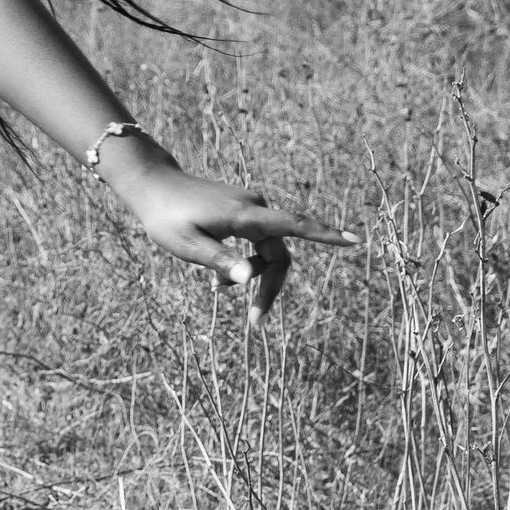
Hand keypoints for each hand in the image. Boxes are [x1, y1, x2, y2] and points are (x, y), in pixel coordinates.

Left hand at [101, 146, 348, 317]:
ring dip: (251, 275)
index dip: (326, 235)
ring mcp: (249, 208)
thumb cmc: (167, 217)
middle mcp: (255, 208)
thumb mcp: (189, 246)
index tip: (356, 241)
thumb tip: (249, 279)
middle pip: (280, 253)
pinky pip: (255, 242)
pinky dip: (244, 262)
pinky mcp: (241, 211)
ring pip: (267, 250)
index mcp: (246, 215)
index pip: (295, 226)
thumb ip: (220, 261)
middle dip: (270, 287)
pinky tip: (218, 275)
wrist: (153, 186)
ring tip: (216, 290)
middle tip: (254, 322)